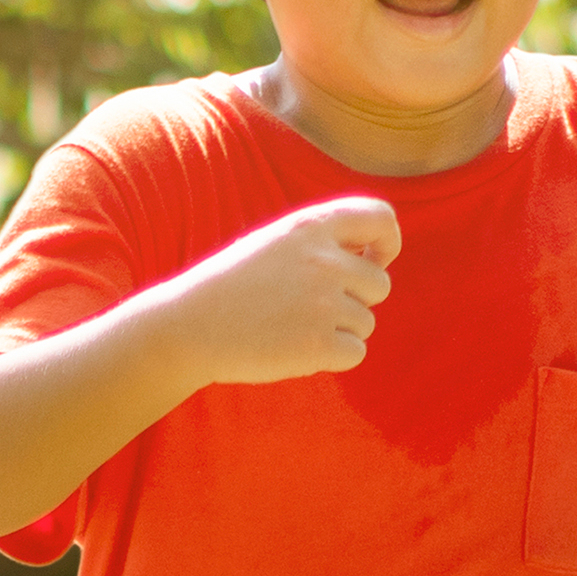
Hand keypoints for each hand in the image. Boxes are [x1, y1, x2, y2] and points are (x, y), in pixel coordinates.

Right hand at [156, 195, 406, 389]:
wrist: (189, 327)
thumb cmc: (233, 287)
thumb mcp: (275, 244)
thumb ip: (323, 243)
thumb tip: (376, 259)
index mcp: (311, 226)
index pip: (381, 218)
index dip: (387, 242)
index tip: (374, 260)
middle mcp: (324, 260)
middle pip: (379, 285)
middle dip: (356, 301)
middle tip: (312, 308)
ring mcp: (323, 303)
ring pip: (366, 322)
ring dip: (339, 331)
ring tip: (293, 327)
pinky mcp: (319, 344)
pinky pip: (356, 353)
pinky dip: (333, 357)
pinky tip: (295, 348)